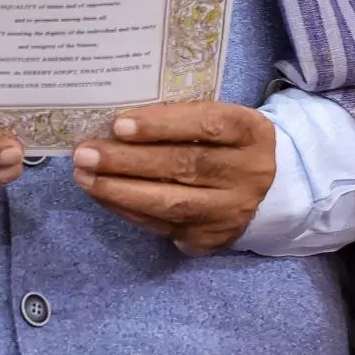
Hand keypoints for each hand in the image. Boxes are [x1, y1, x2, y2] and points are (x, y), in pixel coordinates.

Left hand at [72, 101, 275, 254]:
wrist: (270, 189)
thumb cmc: (226, 141)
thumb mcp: (219, 117)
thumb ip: (181, 115)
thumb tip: (118, 121)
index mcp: (249, 132)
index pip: (205, 125)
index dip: (161, 125)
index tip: (119, 124)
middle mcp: (246, 174)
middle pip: (183, 166)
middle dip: (127, 161)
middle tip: (85, 153)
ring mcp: (229, 212)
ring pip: (171, 202)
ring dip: (120, 190)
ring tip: (84, 176)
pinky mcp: (211, 239)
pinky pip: (163, 226)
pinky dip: (128, 210)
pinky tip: (103, 195)